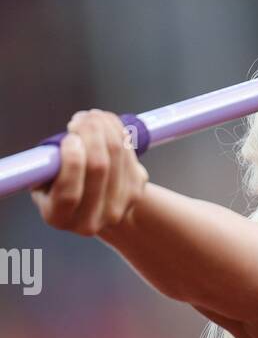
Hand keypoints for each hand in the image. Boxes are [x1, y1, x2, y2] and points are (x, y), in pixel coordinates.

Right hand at [31, 108, 148, 235]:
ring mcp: (118, 207)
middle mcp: (91, 220)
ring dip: (105, 126)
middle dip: (90, 133)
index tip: (70, 138)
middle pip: (99, 168)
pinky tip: (106, 122)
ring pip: (117, 155)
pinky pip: (129, 152)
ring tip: (92, 116)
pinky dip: (118, 130)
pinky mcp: (136, 190)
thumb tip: (55, 150)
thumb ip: (44, 169)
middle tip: (81, 118)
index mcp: (58, 217)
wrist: (95, 205)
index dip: (72, 162)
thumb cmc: (59, 186)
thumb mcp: (41, 181)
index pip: (69, 194)